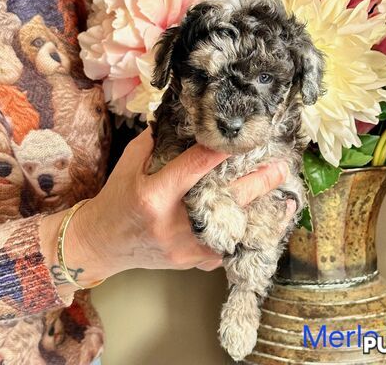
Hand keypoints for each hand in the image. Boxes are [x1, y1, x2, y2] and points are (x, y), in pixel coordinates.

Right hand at [40, 128, 295, 293]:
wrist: (103, 244)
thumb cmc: (117, 197)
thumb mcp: (130, 162)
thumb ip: (159, 141)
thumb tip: (189, 122)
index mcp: (155, 195)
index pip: (197, 166)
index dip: (224, 150)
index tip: (245, 137)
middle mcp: (174, 224)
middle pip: (227, 199)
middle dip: (259, 182)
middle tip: (281, 167)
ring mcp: (186, 248)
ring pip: (235, 228)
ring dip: (259, 209)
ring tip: (281, 193)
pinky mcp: (193, 263)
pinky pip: (227, 247)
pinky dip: (243, 232)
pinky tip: (260, 218)